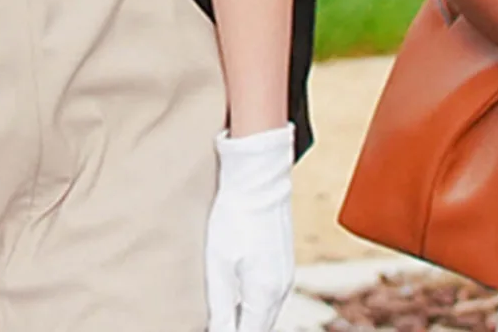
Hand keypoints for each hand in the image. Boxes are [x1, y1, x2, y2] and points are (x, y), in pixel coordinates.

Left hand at [204, 126, 294, 331]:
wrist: (259, 180)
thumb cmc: (235, 217)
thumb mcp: (218, 265)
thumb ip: (220, 306)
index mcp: (264, 293)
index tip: (213, 330)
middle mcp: (280, 289)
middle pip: (259, 326)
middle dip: (238, 328)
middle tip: (214, 325)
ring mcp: (284, 276)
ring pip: (264, 313)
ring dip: (245, 320)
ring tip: (222, 317)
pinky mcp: (282, 265)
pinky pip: (269, 298)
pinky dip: (253, 305)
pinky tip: (235, 300)